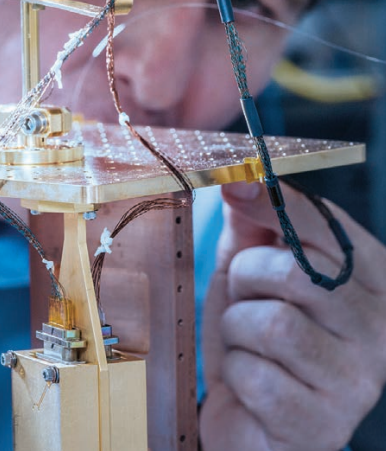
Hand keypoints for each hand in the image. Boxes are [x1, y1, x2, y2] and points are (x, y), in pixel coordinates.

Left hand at [200, 180, 385, 450]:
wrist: (252, 420)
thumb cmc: (257, 338)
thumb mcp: (253, 274)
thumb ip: (253, 229)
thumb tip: (240, 182)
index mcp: (369, 281)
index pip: (329, 227)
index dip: (278, 204)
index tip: (237, 186)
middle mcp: (377, 329)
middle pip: (295, 273)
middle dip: (247, 278)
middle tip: (243, 295)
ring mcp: (358, 382)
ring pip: (272, 324)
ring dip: (238, 328)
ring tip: (246, 342)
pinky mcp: (324, 425)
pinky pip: (257, 377)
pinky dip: (237, 374)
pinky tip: (250, 381)